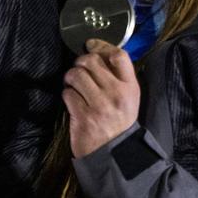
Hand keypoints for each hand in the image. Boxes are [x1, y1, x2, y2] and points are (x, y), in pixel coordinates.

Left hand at [63, 38, 139, 157]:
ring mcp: (99, 105)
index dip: (102, 45)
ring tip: (73, 84)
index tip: (91, 44)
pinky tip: (72, 101)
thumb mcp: (129, 98)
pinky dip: (67, 94)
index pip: (119, 55)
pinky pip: (68, 94)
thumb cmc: (119, 122)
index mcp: (130, 87)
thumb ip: (118, 78)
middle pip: (92, 61)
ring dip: (70, 78)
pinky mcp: (82, 116)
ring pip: (76, 75)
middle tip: (78, 69)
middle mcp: (115, 93)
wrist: (114, 152)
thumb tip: (99, 54)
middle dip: (80, 62)